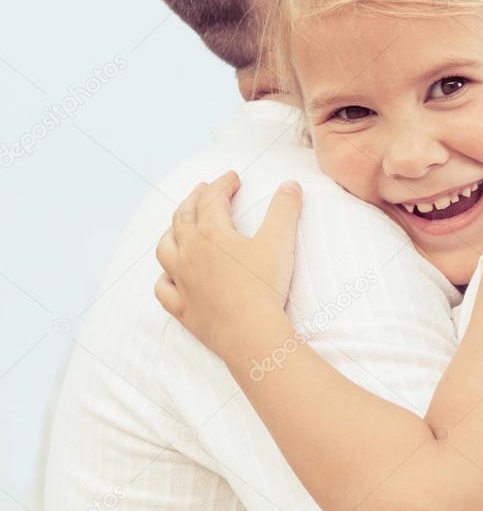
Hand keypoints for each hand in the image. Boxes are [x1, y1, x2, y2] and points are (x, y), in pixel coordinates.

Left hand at [155, 171, 302, 358]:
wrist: (250, 333)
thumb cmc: (264, 286)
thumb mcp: (279, 241)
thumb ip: (284, 210)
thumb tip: (290, 185)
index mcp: (211, 234)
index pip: (211, 199)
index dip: (222, 184)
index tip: (233, 178)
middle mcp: (189, 253)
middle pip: (183, 218)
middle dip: (194, 199)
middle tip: (204, 189)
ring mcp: (182, 281)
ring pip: (166, 249)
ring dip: (172, 232)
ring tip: (181, 225)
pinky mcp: (182, 308)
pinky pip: (163, 288)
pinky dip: (165, 277)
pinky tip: (172, 275)